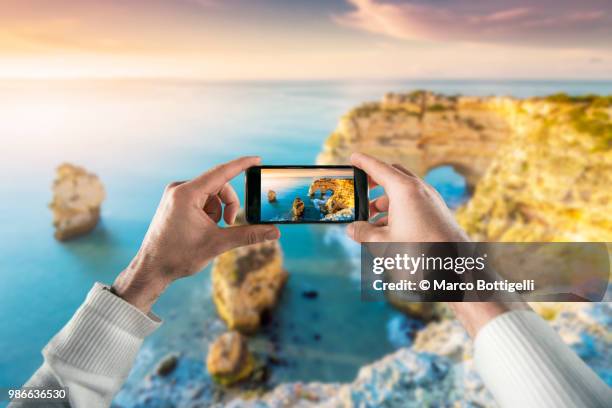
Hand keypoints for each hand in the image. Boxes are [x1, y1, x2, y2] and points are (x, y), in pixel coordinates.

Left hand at [112, 156, 279, 311]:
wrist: (152, 268)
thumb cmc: (179, 256)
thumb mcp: (218, 244)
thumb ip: (248, 235)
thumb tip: (274, 232)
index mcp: (187, 194)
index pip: (221, 172)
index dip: (241, 165)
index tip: (257, 160)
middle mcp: (179, 189)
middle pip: (218, 185)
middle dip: (229, 204)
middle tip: (229, 224)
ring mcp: (175, 194)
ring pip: (210, 193)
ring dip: (218, 210)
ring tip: (210, 230)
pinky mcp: (174, 202)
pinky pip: (200, 199)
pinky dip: (208, 212)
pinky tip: (201, 229)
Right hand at [346, 152, 468, 242]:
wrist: (457, 266)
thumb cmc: (420, 252)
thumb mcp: (383, 243)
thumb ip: (363, 233)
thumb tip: (351, 229)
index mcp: (404, 190)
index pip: (379, 168)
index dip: (363, 162)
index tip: (354, 157)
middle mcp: (419, 189)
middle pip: (393, 175)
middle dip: (375, 181)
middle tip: (361, 188)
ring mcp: (431, 199)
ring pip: (403, 191)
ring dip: (385, 200)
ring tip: (371, 218)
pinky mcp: (437, 211)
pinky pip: (413, 202)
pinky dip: (398, 208)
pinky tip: (389, 228)